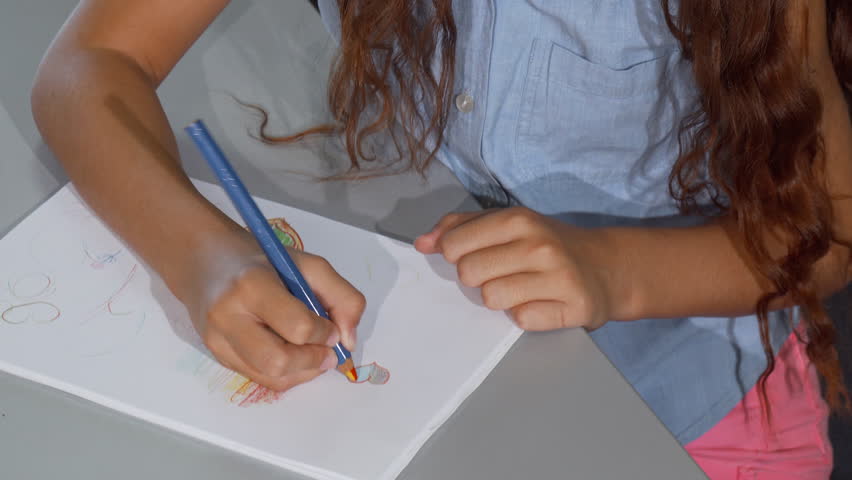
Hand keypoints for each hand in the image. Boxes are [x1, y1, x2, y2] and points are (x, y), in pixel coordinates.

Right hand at [184, 230, 364, 390]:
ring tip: (313, 352)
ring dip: (303, 372)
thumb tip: (348, 341)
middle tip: (327, 351)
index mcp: (251, 284)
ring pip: (270, 378)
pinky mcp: (216, 355)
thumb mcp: (308, 264)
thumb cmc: (262, 260)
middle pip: (278, 361)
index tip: (332, 328)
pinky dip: (286, 373)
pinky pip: (259, 378)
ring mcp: (218, 340)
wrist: (206, 260)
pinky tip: (293, 354)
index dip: (324, 333)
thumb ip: (342, 296)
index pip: (297, 327)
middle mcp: (228, 316)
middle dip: (312, 361)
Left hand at [415, 208, 612, 330]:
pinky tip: (541, 301)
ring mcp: (558, 277)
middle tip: (503, 272)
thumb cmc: (549, 245)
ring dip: (501, 298)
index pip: (455, 245)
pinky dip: (525, 314)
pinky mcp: (573, 308)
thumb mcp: (508, 223)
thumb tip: (423, 243)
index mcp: (519, 220)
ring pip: (492, 299)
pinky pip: (521, 319)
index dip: (456, 255)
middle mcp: (539, 245)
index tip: (473, 255)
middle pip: (469, 274)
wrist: (607, 267)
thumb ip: (461, 227)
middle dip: (478, 278)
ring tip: (523, 287)